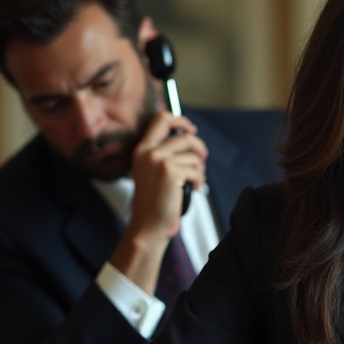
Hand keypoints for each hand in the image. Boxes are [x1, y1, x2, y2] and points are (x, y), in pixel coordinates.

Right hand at [128, 110, 205, 242]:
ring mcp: (158, 160)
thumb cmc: (156, 202)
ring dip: (199, 170)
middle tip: (202, 159)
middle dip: (199, 147)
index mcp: (142, 149)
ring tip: (193, 182)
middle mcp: (148, 152)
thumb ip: (165, 154)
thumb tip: (190, 138)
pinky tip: (192, 189)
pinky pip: (196, 170)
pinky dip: (198, 180)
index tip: (191, 130)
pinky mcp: (170, 171)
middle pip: (185, 136)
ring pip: (194, 156)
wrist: (149, 225)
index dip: (180, 120)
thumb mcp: (154, 172)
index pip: (161, 119)